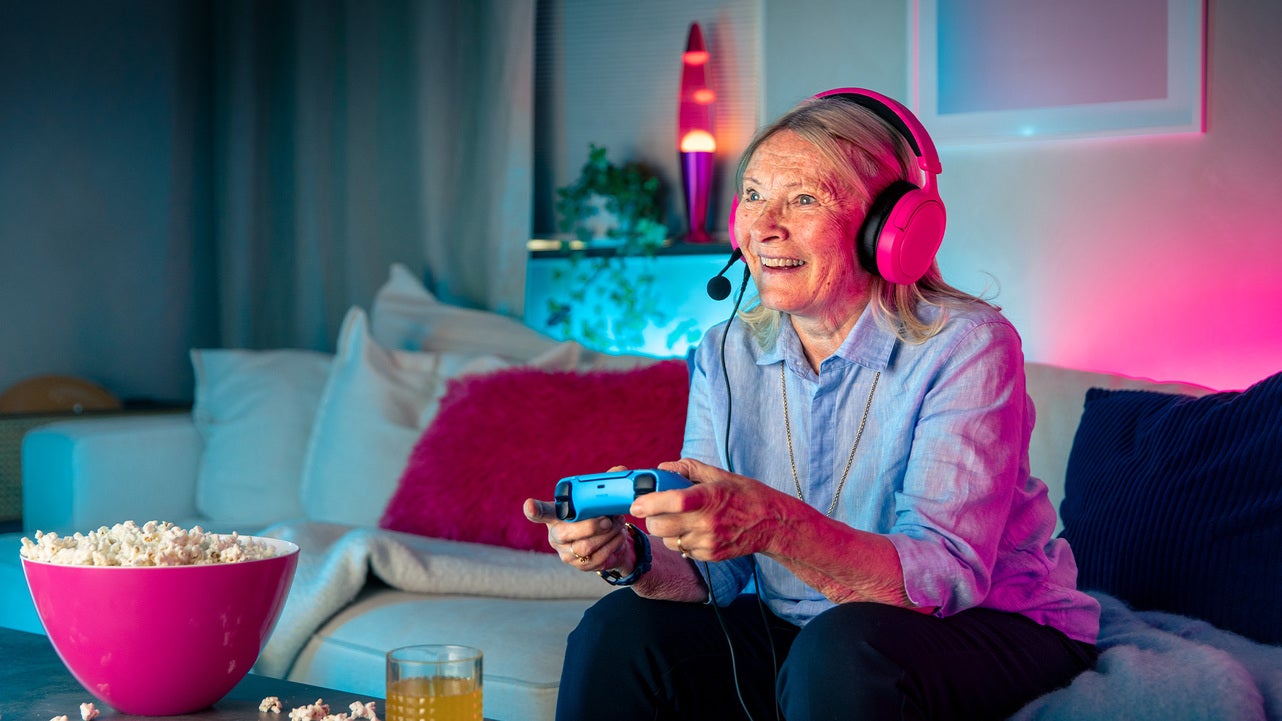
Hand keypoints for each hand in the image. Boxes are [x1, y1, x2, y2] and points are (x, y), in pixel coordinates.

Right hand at [523, 466, 633, 573]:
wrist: (608, 540)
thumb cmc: (597, 514)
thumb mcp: (598, 500)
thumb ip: (606, 484)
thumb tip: (619, 471)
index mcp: (556, 515)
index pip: (539, 512)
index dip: (534, 510)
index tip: (530, 504)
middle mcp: (556, 535)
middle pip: (565, 533)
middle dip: (590, 526)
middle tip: (608, 519)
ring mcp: (566, 553)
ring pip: (584, 548)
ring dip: (607, 536)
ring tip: (619, 525)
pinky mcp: (581, 566)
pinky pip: (597, 559)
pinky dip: (613, 546)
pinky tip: (619, 537)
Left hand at [630, 458, 785, 561]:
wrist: (772, 524)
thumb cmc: (745, 495)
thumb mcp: (719, 475)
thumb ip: (688, 469)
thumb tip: (662, 467)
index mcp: (708, 497)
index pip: (671, 501)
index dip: (648, 503)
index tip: (636, 503)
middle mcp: (707, 522)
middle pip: (661, 527)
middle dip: (651, 518)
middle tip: (655, 510)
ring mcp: (708, 542)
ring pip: (668, 541)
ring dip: (666, 531)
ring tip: (680, 520)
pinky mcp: (710, 556)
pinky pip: (681, 550)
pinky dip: (680, 541)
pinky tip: (693, 530)